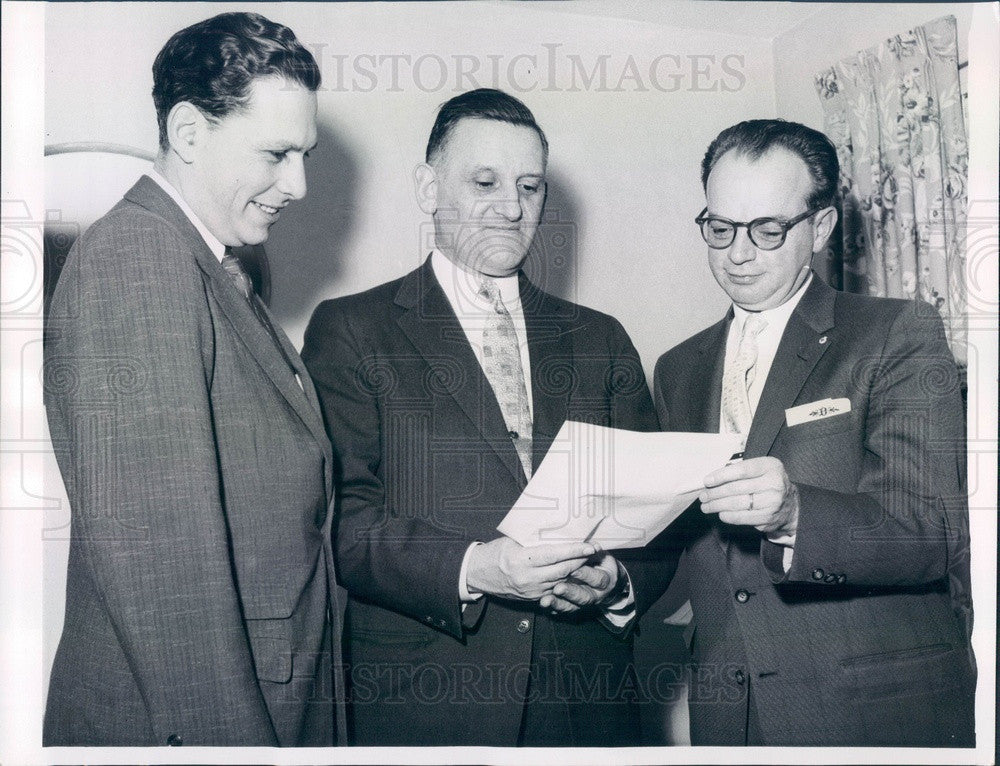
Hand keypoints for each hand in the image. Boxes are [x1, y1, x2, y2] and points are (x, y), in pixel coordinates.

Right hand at [465, 537, 594, 600]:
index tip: (590, 546)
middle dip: (582, 561)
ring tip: (589, 561)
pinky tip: (575, 573)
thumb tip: (557, 531)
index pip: (555, 555)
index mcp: (521, 560)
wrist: (477, 575)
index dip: (575, 551)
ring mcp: (531, 590)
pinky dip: (566, 581)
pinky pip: (554, 589)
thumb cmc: (494, 553)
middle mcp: (528, 578)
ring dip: (577, 572)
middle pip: (563, 570)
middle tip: (595, 551)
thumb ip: (533, 540)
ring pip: (561, 581)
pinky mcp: (532, 598)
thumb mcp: (512, 541)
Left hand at [540, 549, 621, 613]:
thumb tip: (593, 547)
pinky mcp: (572, 607)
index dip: (586, 575)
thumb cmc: (598, 563)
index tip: (573, 570)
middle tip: (557, 588)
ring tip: (546, 600)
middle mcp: (596, 595)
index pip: (597, 579)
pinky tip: (544, 604)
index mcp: (605, 581)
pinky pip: (562, 610)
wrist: (602, 582)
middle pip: (584, 596)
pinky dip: (552, 608)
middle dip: (570, 592)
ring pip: (571, 606)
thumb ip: (595, 552)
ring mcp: (583, 603)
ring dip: (558, 603)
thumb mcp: (600, 556)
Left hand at [699, 456, 798, 535]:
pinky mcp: (768, 518)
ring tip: (706, 506)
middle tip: (703, 496)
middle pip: (736, 488)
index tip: (706, 481)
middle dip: (715, 493)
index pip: (741, 470)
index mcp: (770, 466)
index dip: (721, 476)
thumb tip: (712, 480)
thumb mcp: (761, 470)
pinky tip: (720, 513)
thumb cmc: (768, 483)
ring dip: (717, 505)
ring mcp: (772, 502)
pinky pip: (743, 518)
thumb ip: (741, 471)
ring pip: (737, 504)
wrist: (791, 505)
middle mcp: (774, 483)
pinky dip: (728, 516)